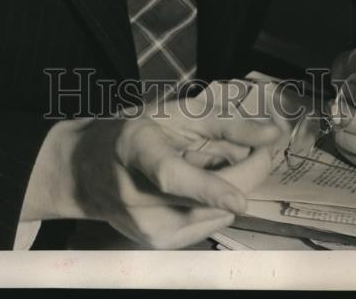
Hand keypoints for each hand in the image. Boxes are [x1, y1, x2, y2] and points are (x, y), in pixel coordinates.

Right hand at [21, 80, 290, 248]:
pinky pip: (208, 224)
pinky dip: (215, 205)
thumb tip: (273, 136)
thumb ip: (225, 122)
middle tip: (262, 145)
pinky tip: (197, 188)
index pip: (172, 176)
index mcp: (135, 148)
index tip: (241, 201)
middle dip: (247, 171)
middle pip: (207, 198)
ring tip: (207, 165)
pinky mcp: (158, 244)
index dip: (207, 188)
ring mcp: (146, 226)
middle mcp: (137, 196)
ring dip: (230, 189)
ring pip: (216, 213)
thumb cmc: (132, 132)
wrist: (82, 171)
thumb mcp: (173, 112)